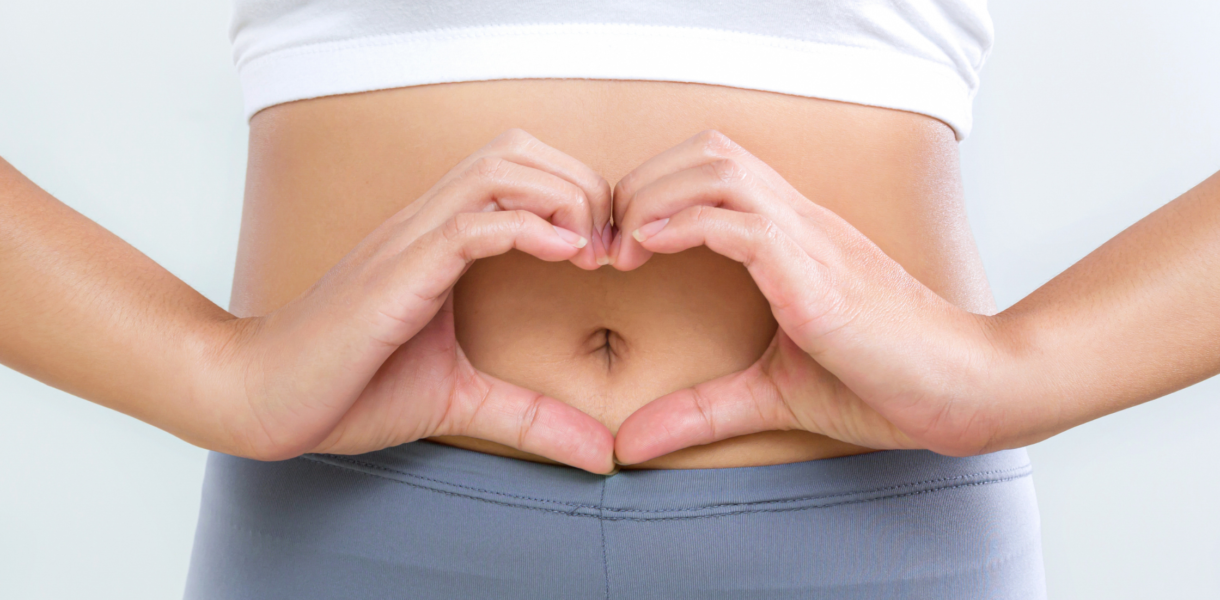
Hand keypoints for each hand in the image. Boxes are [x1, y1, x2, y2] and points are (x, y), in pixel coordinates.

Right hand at [210, 129, 616, 473]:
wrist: (263, 399)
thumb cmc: (349, 390)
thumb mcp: (461, 401)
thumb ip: (531, 417)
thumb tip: (601, 454)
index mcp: (441, 240)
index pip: (520, 171)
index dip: (577, 195)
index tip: (611, 253)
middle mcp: (426, 225)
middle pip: (518, 150)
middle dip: (581, 184)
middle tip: (611, 247)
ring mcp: (409, 241)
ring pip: (498, 169)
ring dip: (561, 198)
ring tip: (591, 251)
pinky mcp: (397, 271)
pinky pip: (469, 223)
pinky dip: (526, 228)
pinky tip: (565, 257)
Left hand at [609, 130, 1014, 464]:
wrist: (967, 392)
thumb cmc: (883, 384)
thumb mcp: (771, 395)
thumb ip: (701, 410)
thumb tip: (629, 442)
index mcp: (793, 236)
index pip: (714, 168)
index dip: (654, 190)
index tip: (616, 245)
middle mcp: (801, 222)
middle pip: (708, 150)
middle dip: (641, 182)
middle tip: (606, 242)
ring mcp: (812, 242)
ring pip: (719, 169)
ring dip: (654, 197)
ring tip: (622, 247)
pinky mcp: (818, 277)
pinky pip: (744, 223)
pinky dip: (685, 224)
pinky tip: (649, 249)